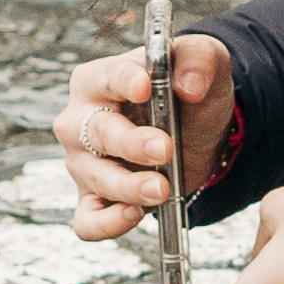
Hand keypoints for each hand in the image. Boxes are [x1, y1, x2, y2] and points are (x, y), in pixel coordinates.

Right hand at [52, 34, 230, 243]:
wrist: (197, 132)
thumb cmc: (186, 90)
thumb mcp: (204, 63)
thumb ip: (199, 60)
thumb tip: (190, 86)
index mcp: (97, 79)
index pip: (106, 78)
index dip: (124, 82)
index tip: (144, 87)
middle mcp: (80, 122)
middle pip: (96, 133)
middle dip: (131, 143)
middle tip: (164, 149)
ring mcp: (84, 164)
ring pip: (96, 178)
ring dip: (129, 186)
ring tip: (162, 188)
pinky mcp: (95, 199)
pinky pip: (88, 220)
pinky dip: (108, 223)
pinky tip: (135, 215)